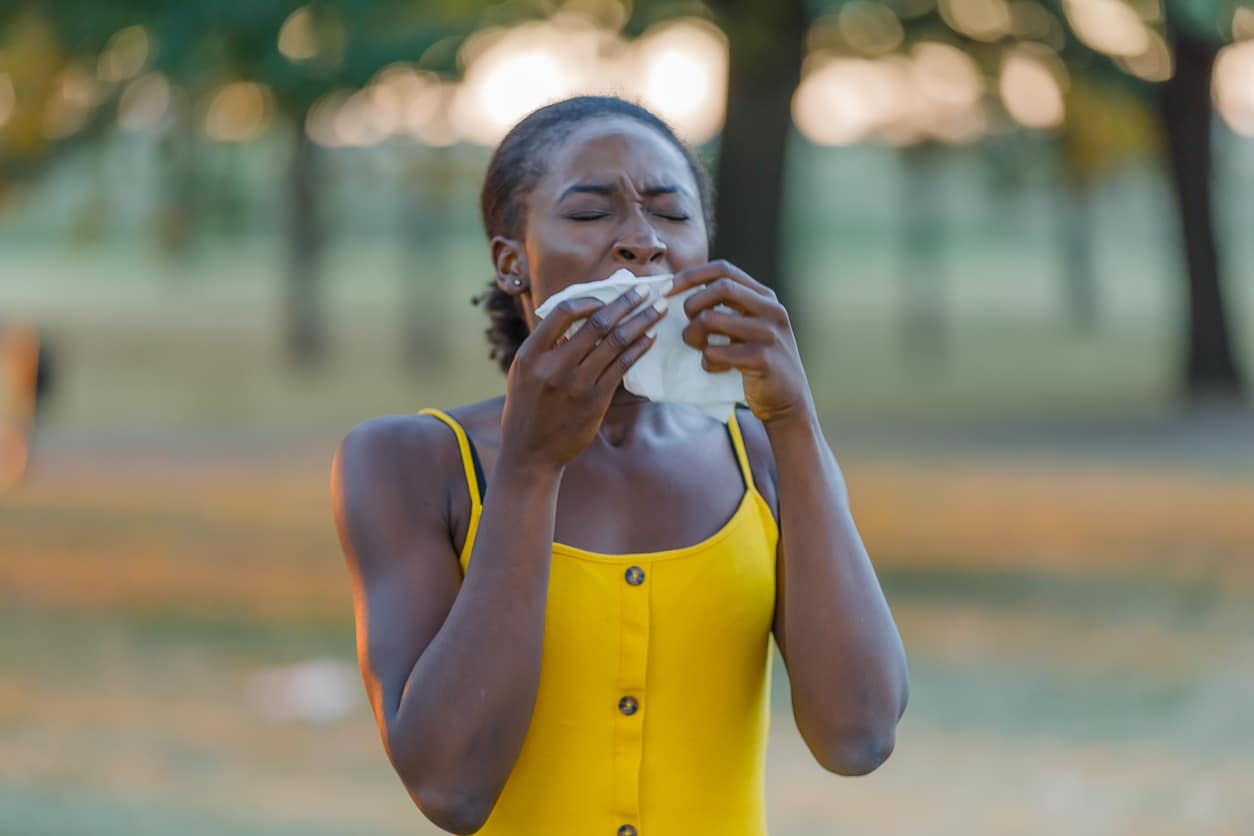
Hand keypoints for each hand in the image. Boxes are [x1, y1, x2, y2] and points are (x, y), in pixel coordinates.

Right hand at [501, 285, 667, 469]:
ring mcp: (576, 384)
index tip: (606, 296)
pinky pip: (623, 366)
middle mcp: (554, 367)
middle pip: (597, 323)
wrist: (530, 453)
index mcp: (531, 354)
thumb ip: (545, 345)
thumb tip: (577, 316)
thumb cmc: (527, 408)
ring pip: (616, 342)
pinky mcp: (595, 401)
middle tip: (646, 290)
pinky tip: (650, 337)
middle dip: (627, 302)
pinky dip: (639, 348)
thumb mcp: (522, 372)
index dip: (588, 300)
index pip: (563, 312)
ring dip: (642, 321)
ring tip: (659, 308)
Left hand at [666, 259, 812, 425]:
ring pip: (710, 319)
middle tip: (686, 326)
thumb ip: (730, 308)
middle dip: (692, 304)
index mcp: (765, 297)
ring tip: (699, 348)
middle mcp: (770, 309)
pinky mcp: (762, 359)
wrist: (789, 401)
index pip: (724, 270)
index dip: (691, 275)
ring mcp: (768, 333)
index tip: (667, 289)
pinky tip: (715, 368)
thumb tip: (683, 292)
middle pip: (719, 288)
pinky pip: (715, 352)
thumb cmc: (759, 362)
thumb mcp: (751, 327)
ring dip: (693, 335)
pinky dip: (706, 361)